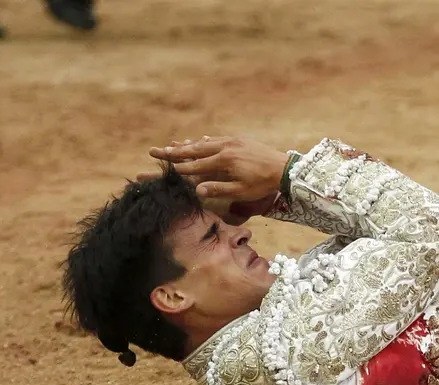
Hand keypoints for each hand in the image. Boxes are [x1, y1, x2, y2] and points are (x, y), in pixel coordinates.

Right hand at [145, 136, 289, 201]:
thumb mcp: (241, 191)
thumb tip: (197, 191)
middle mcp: (225, 147)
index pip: (195, 166)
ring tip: (170, 145)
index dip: (178, 169)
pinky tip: (198, 140)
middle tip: (154, 151)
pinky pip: (217, 139)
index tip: (162, 169)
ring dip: (187, 145)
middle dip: (173, 152)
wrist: (284, 168)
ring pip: (204, 143)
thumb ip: (218, 189)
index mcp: (224, 160)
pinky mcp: (239, 140)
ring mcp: (232, 141)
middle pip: (194, 150)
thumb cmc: (263, 183)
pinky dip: (205, 141)